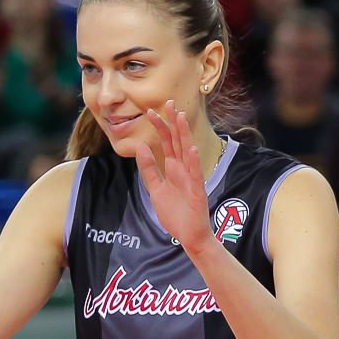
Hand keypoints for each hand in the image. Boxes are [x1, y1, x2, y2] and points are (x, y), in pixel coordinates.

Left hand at [132, 102, 213, 251]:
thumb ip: (149, 169)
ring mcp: (191, 179)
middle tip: (169, 103)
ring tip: (180, 118)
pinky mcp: (197, 192)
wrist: (189, 236)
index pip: (166, 143)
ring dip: (184, 135)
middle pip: (177, 142)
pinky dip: (193, 162)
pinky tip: (190, 149)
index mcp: (173, 169)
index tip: (151, 111)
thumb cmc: (175, 214)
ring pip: (187, 153)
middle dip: (173, 123)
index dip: (160, 127)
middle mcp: (183, 170)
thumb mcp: (155, 189)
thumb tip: (141, 146)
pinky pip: (195, 174)